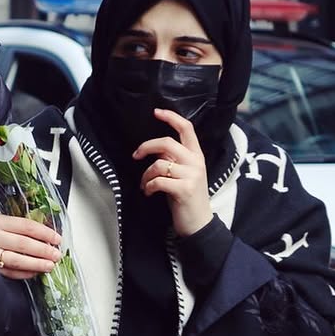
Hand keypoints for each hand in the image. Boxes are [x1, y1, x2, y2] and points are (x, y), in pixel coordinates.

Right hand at [0, 213, 60, 279]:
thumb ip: (12, 226)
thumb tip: (41, 235)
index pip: (25, 226)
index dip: (44, 233)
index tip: (56, 238)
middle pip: (24, 243)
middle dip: (44, 250)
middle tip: (57, 255)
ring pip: (17, 259)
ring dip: (36, 264)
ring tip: (49, 266)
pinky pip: (8, 272)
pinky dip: (23, 273)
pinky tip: (33, 273)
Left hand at [133, 108, 213, 237]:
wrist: (199, 223)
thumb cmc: (187, 197)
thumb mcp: (184, 173)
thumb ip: (173, 158)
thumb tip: (153, 148)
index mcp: (197, 155)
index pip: (186, 128)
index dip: (171, 117)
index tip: (156, 112)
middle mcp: (196, 162)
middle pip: (166, 142)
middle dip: (145, 147)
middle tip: (135, 156)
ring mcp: (191, 175)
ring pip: (158, 164)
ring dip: (145, 175)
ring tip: (145, 185)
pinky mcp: (184, 189)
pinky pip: (158, 181)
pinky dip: (148, 187)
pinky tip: (149, 192)